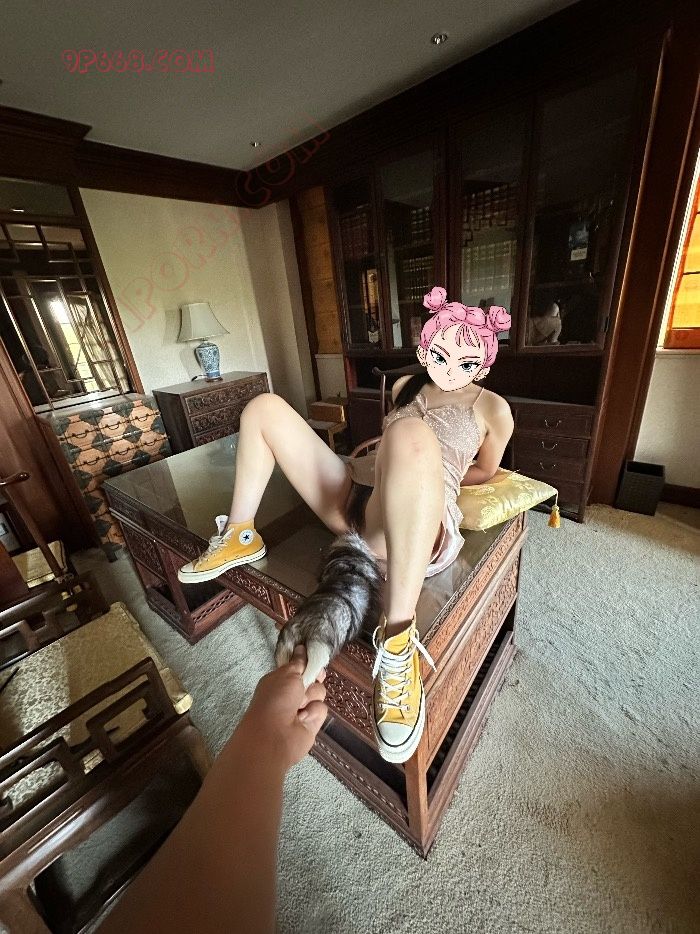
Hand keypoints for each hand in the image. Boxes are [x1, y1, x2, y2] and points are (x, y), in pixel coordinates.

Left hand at [237, 646, 327, 771]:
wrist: (274, 735)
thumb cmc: (276, 699)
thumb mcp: (287, 673)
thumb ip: (299, 661)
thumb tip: (301, 647)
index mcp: (281, 679)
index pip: (300, 667)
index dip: (308, 664)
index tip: (314, 662)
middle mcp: (291, 693)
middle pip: (313, 679)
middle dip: (312, 680)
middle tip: (305, 685)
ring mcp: (302, 708)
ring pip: (319, 693)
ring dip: (311, 697)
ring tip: (299, 707)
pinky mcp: (312, 722)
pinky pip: (321, 709)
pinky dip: (313, 712)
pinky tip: (303, 719)